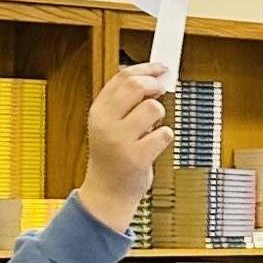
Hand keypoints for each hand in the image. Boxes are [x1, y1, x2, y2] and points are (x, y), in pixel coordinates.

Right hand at [79, 63, 170, 234]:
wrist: (107, 194)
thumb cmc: (112, 158)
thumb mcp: (109, 125)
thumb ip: (125, 103)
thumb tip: (153, 79)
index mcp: (98, 112)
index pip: (122, 77)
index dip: (145, 68)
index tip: (160, 68)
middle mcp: (106, 124)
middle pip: (136, 86)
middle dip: (155, 84)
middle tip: (162, 90)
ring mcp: (121, 141)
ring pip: (153, 109)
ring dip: (159, 116)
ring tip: (151, 128)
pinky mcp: (138, 157)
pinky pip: (164, 134)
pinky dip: (164, 137)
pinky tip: (153, 146)